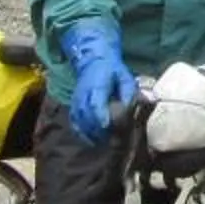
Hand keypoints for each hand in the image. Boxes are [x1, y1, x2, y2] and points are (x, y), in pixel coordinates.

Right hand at [59, 19, 137, 143]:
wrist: (93, 61)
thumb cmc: (113, 71)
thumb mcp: (125, 78)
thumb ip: (129, 92)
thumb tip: (130, 108)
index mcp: (97, 84)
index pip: (95, 103)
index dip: (100, 115)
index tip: (106, 126)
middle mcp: (83, 93)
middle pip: (87, 116)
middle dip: (98, 130)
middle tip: (113, 140)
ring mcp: (76, 101)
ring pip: (80, 121)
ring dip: (92, 133)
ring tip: (106, 141)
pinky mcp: (74, 106)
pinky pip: (75, 123)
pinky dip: (82, 134)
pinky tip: (93, 141)